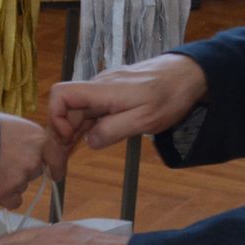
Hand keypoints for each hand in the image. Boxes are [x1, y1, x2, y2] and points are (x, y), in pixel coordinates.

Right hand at [0, 113, 66, 207]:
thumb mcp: (12, 125)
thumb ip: (27, 140)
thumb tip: (31, 148)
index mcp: (39, 139)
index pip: (57, 158)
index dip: (56, 167)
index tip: (56, 174)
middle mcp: (35, 159)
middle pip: (34, 171)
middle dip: (22, 169)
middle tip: (2, 160)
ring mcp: (22, 177)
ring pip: (21, 185)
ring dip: (10, 181)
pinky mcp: (7, 193)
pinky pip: (13, 201)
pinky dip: (4, 196)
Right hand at [47, 53, 206, 151]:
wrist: (187, 75)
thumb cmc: (169, 95)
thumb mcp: (146, 119)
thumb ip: (114, 129)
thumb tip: (88, 142)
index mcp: (102, 90)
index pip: (61, 95)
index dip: (57, 118)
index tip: (69, 140)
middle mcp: (97, 88)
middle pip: (65, 110)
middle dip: (57, 139)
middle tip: (56, 170)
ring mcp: (102, 92)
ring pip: (75, 113)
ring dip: (67, 138)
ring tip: (63, 165)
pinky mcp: (110, 96)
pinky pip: (89, 113)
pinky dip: (81, 130)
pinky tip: (80, 146)